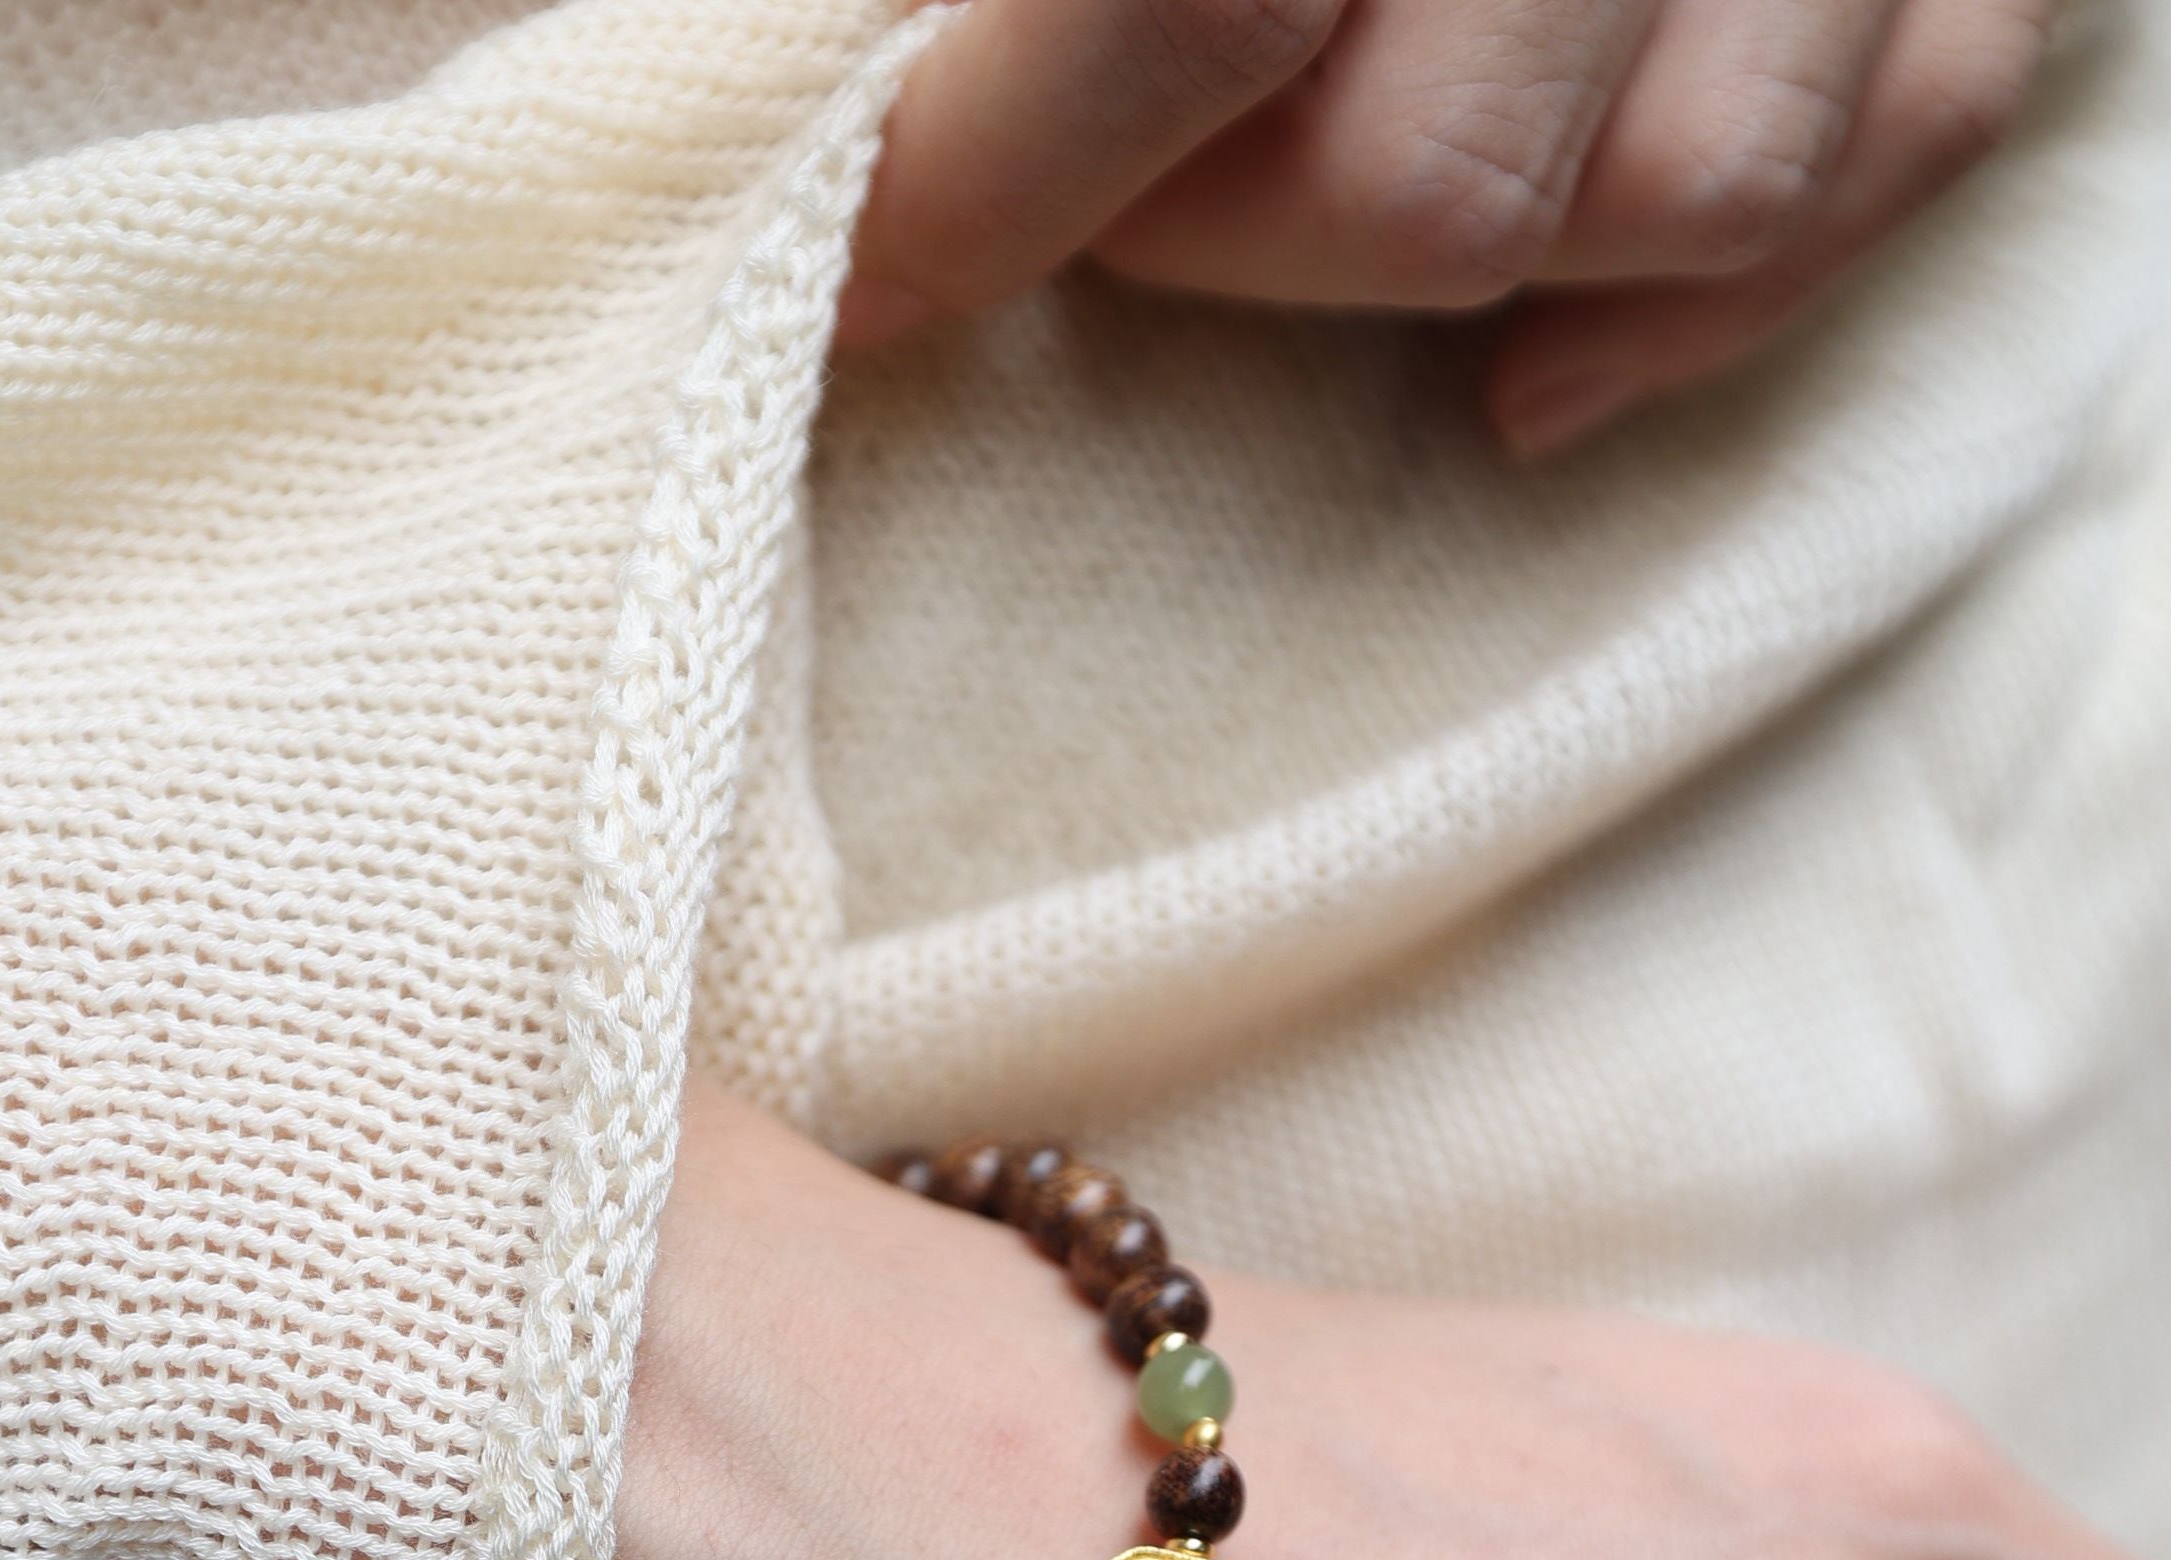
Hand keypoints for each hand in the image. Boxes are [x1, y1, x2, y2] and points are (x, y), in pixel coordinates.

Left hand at [842, 0, 2054, 453]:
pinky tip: (1522, 362)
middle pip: (1431, 175)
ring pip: (1687, 192)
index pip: (1189, 4)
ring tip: (1275, 189)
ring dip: (1452, 262)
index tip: (866, 252)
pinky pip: (1907, 139)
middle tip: (1090, 172)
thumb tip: (812, 54)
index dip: (988, 170)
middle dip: (1219, 233)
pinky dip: (1711, 294)